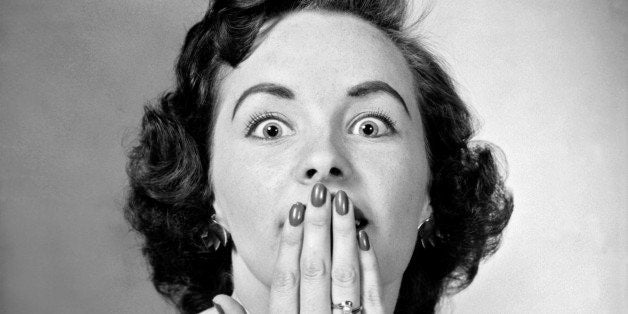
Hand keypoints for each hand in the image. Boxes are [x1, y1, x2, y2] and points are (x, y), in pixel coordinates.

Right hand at [212, 183, 384, 312]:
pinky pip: (371, 296)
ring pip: (344, 276)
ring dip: (342, 236)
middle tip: (319, 192)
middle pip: (314, 269)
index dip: (289, 242)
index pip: (286, 279)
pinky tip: (362, 239)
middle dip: (317, 227)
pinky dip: (368, 266)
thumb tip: (217, 302)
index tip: (294, 209)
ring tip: (341, 202)